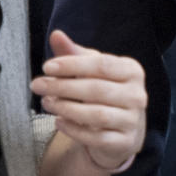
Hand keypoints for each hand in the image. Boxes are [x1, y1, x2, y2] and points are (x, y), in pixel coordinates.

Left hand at [31, 29, 145, 173]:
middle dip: (63, 87)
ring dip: (67, 108)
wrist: (121, 128)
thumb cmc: (103, 92)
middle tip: (38, 85)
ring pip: (97, 115)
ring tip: (46, 102)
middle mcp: (137, 95)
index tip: (47, 67)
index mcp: (132, 71)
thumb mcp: (91, 71)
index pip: (102, 64)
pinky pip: (97, 137)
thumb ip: (74, 54)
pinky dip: (74, 129)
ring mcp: (133, 120)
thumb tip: (56, 34)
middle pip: (97, 89)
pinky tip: (58, 121)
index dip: (73, 64)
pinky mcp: (125, 142)